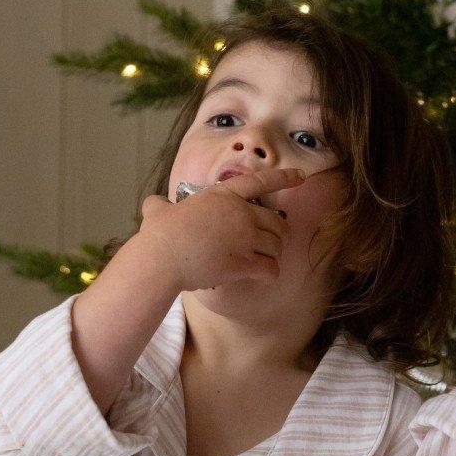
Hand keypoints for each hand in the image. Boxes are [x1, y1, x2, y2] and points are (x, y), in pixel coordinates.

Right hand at [136, 165, 304, 292]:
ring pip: (276, 246)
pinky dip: (270, 275)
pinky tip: (263, 278)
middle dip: (278, 234)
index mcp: (223, 195)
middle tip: (272, 243)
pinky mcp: (245, 262)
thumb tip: (153, 205)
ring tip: (262, 262)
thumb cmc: (159, 235)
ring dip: (273, 256)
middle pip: (276, 222)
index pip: (260, 182)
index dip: (284, 178)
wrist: (162, 259)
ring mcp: (245, 238)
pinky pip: (270, 269)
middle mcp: (240, 213)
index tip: (301, 176)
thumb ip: (161, 205)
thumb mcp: (158, 210)